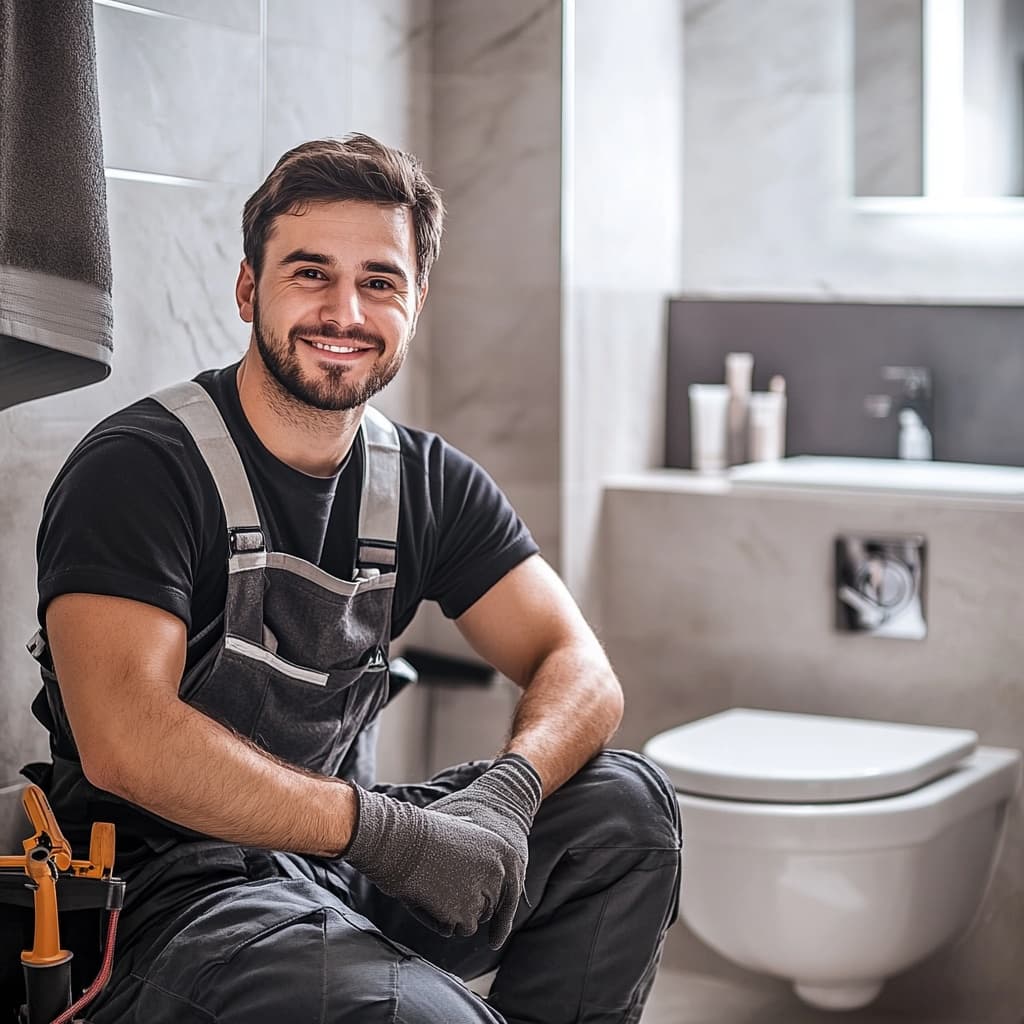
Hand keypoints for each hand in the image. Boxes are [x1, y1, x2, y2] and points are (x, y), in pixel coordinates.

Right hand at [344, 755, 541, 947]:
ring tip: (431, 890)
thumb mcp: (461, 829)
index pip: (513, 889)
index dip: (504, 914)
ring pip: (471, 923)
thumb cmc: (421, 833)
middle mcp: (499, 872)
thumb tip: (489, 865)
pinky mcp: (464, 913)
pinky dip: (440, 923)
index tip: (496, 938)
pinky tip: (426, 899)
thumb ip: (479, 850)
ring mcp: (482, 893)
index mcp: (503, 851)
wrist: (398, 840)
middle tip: (444, 896)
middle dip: (470, 911)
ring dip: (453, 916)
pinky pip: (454, 930)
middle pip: (490, 909)